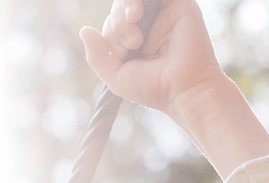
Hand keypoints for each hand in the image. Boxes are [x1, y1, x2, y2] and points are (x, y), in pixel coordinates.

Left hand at [79, 0, 226, 119]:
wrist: (184, 88)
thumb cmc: (153, 88)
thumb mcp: (115, 77)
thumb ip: (97, 55)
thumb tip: (84, 30)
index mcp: (135, 43)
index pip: (112, 24)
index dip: (109, 36)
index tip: (121, 54)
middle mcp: (149, 27)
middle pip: (120, 8)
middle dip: (117, 24)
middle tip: (132, 45)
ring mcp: (163, 14)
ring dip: (125, 8)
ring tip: (134, 24)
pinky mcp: (178, 4)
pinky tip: (136, 13)